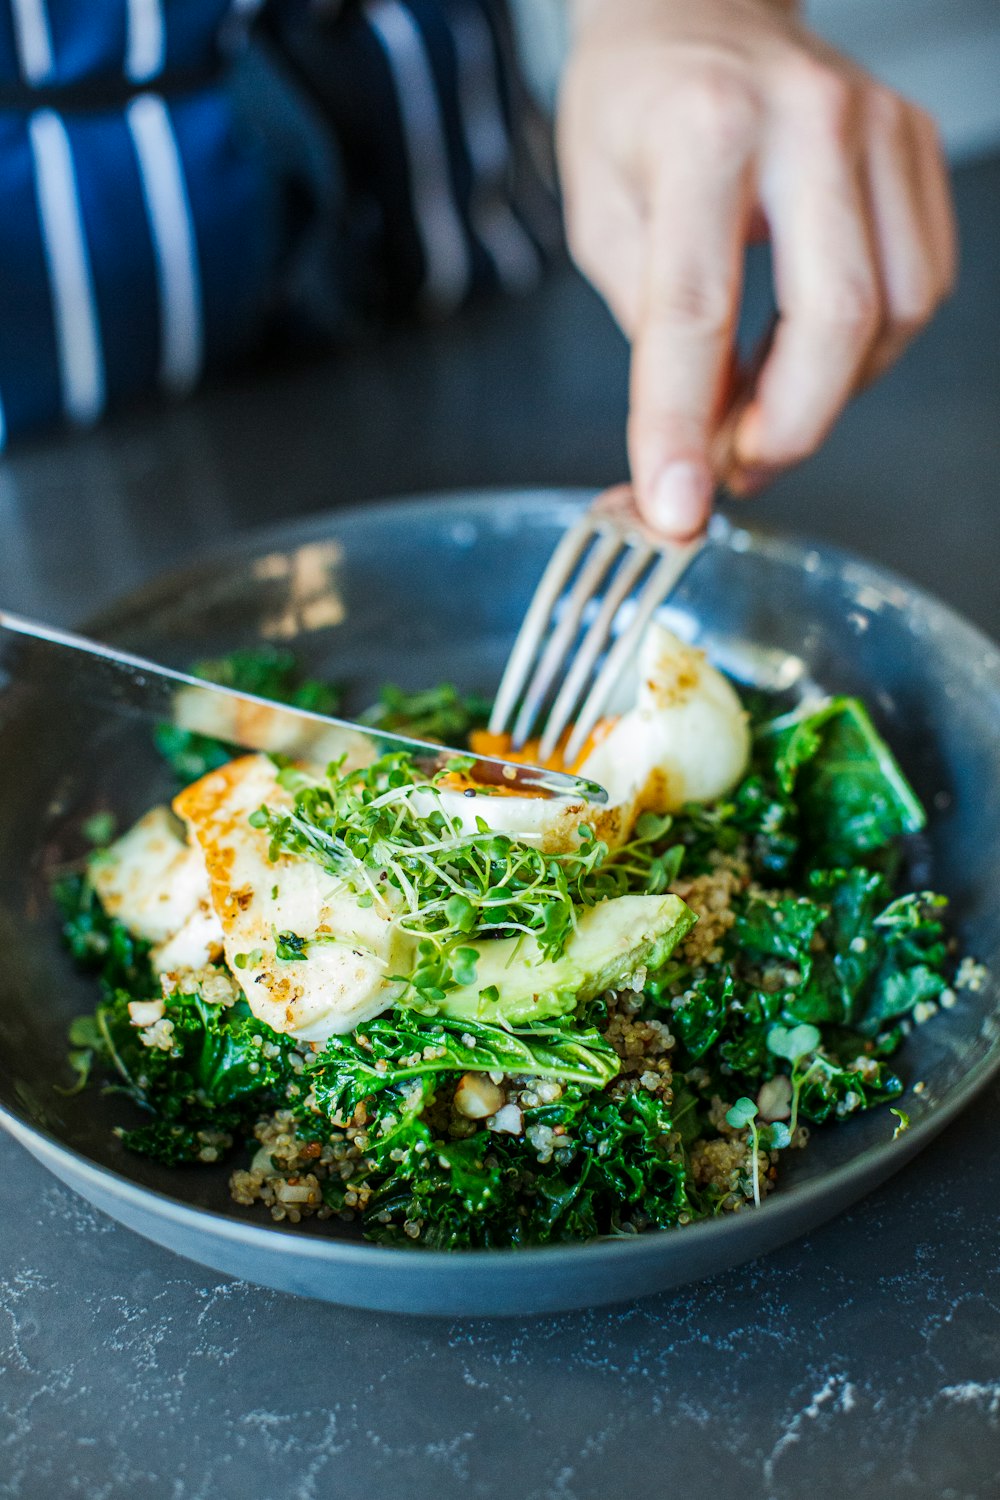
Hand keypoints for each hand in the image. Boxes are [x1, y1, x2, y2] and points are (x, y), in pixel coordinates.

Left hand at [558, 0, 956, 538]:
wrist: (697, 9)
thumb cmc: (635, 111)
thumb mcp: (600, 218)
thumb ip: (650, 331)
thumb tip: (693, 446)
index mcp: (704, 131)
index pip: (696, 311)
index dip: (684, 425)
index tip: (677, 507)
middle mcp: (808, 118)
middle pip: (834, 318)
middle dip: (786, 426)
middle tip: (733, 469)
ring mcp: (877, 127)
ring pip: (894, 313)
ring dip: (828, 393)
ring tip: (759, 405)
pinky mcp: (914, 147)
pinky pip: (921, 283)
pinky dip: (866, 348)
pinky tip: (806, 352)